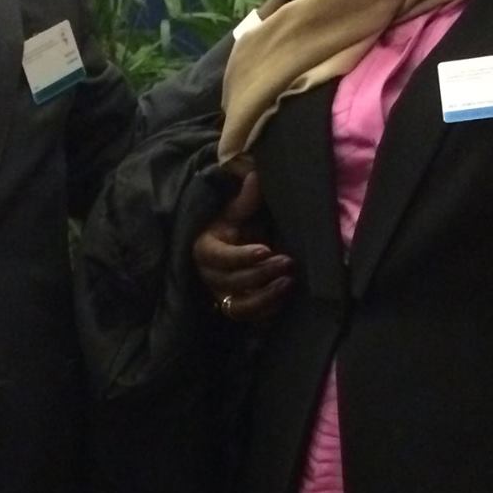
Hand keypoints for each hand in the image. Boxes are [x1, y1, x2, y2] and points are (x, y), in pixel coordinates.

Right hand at [192, 163, 292, 323]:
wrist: (223, 247)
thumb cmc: (228, 226)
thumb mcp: (232, 210)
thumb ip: (244, 198)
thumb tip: (255, 175)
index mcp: (204, 249)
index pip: (219, 257)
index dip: (242, 256)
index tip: (265, 249)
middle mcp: (209, 276)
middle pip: (232, 282)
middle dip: (261, 274)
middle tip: (288, 262)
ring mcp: (221, 295)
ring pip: (239, 306)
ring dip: (265, 298)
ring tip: (288, 283)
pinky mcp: (234, 307)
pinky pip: (249, 317)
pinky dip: (266, 312)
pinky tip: (285, 298)